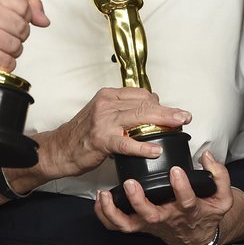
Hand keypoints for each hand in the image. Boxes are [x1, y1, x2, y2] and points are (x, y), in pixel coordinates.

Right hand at [0, 0, 49, 71]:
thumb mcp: (1, 8)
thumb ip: (27, 7)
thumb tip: (43, 19)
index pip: (23, 4)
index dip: (22, 16)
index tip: (8, 18)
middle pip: (22, 25)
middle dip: (18, 34)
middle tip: (1, 34)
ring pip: (17, 43)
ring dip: (12, 49)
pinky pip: (9, 59)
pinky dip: (5, 61)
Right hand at [46, 88, 192, 178]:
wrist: (59, 149)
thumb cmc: (83, 134)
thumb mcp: (103, 113)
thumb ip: (123, 109)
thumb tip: (151, 109)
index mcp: (108, 95)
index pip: (141, 93)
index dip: (159, 103)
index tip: (173, 111)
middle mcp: (106, 104)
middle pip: (144, 103)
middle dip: (168, 110)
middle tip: (185, 116)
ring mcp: (103, 121)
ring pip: (139, 118)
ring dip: (162, 122)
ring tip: (178, 125)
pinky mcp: (101, 140)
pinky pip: (126, 143)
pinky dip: (143, 147)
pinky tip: (155, 151)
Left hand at [94, 151, 234, 244]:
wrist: (197, 235)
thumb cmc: (206, 212)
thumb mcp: (222, 197)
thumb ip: (219, 175)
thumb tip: (207, 156)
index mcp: (188, 210)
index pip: (186, 200)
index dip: (181, 186)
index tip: (176, 170)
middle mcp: (167, 218)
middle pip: (151, 215)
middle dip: (139, 200)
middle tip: (131, 183)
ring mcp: (151, 223)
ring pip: (130, 224)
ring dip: (115, 211)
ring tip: (106, 193)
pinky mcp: (139, 225)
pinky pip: (119, 226)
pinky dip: (106, 215)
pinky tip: (100, 200)